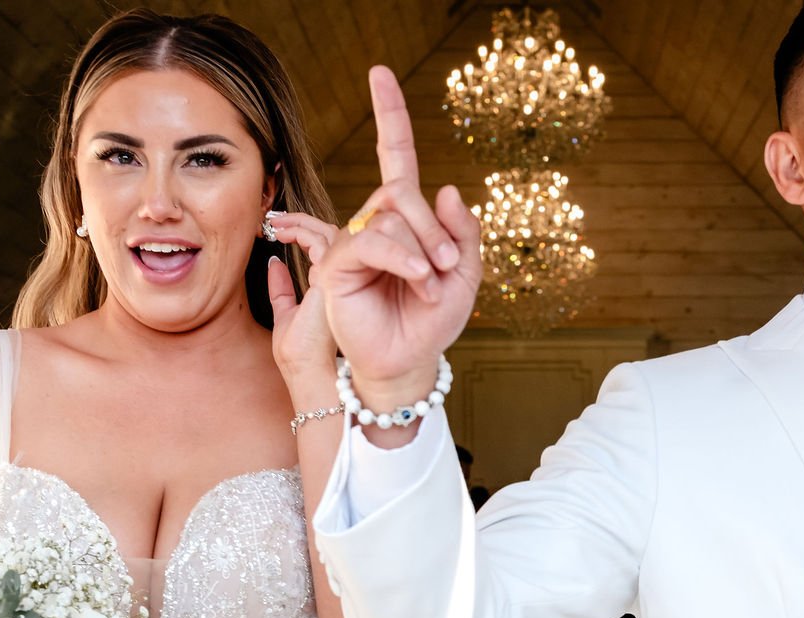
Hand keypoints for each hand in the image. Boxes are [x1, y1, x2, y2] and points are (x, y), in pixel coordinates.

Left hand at [265, 217, 340, 396]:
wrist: (306, 371)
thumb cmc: (299, 354)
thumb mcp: (285, 312)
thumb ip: (282, 288)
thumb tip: (273, 263)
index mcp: (331, 287)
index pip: (325, 248)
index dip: (302, 233)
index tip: (275, 229)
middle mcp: (342, 280)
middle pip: (330, 235)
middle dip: (300, 222)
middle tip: (272, 218)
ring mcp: (342, 278)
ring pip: (329, 233)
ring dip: (298, 222)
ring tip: (272, 222)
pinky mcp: (334, 278)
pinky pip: (323, 242)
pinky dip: (301, 231)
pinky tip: (280, 233)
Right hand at [312, 66, 481, 407]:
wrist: (407, 360)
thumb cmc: (431, 320)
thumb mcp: (465, 275)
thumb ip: (463, 232)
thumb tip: (444, 187)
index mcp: (407, 218)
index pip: (397, 157)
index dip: (390, 114)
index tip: (379, 72)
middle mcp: (377, 221)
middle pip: (405, 191)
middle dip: (435, 230)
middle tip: (447, 269)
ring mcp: (354, 239)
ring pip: (394, 216)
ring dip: (425, 253)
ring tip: (431, 285)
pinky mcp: (338, 262)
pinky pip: (376, 240)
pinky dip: (405, 258)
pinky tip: (420, 279)